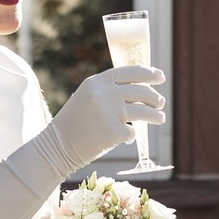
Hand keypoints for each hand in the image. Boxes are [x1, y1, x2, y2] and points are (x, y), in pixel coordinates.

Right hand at [50, 65, 166, 168]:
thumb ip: (110, 90)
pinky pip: (132, 132)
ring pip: (144, 111)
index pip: (130, 72)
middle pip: (142, 92)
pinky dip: (129, 136)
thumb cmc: (76, 122)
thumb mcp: (89, 96)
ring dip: (156, 115)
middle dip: (155, 98)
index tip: (160, 77)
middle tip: (160, 103)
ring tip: (160, 118)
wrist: (57, 146)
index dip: (148, 74)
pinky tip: (122, 139)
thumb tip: (144, 88)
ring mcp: (110, 113)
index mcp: (97, 82)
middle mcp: (105, 94)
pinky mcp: (115, 132)